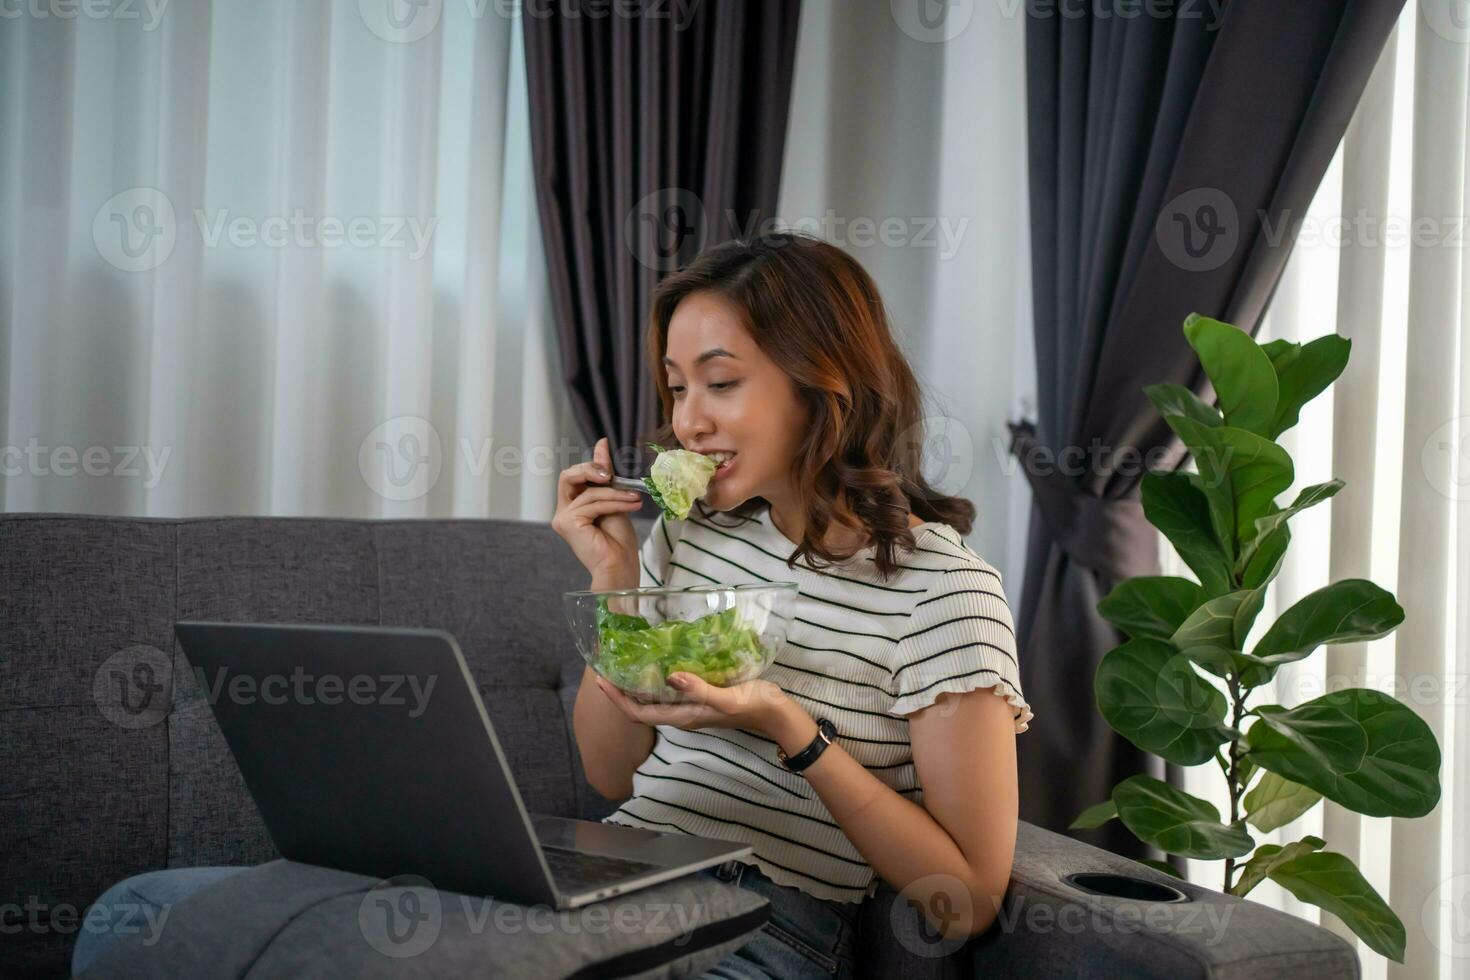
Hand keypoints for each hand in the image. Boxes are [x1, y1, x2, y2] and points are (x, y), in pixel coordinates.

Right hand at [552, 436, 643, 579]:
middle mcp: (563, 512)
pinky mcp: (568, 523)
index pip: (574, 477)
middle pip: (568, 477)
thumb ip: (606, 477)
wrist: (620, 567)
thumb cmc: (618, 541)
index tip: (604, 446)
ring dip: (616, 493)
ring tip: (635, 498)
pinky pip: (593, 503)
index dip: (589, 463)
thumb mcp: (615, 500)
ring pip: (589, 492)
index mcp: (572, 507)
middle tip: (612, 474)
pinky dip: (615, 502)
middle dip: (591, 469)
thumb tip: (601, 445)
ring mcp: (563, 518)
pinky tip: (632, 504)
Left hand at [593, 673, 813, 746]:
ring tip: (623, 663)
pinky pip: (668, 694)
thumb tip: (670, 677)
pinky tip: (656, 664)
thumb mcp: (727, 696)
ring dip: (635, 686)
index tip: (601, 679)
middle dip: (620, 690)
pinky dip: (654, 682)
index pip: (638, 713)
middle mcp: (682, 715)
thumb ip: (699, 689)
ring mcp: (690, 709)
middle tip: (606, 666)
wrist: (777, 715)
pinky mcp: (700, 700)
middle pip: (640, 708)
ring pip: (653, 701)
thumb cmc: (754, 704)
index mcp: (683, 717)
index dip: (616, 698)